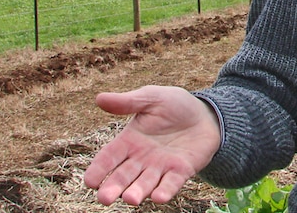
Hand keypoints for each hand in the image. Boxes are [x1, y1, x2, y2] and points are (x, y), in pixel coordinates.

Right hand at [83, 85, 220, 204]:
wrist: (205, 114)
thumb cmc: (174, 105)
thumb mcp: (151, 98)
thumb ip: (128, 102)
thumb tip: (99, 99)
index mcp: (129, 141)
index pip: (108, 158)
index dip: (98, 170)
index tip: (90, 181)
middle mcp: (141, 159)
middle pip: (123, 177)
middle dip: (113, 188)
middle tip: (105, 198)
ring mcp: (160, 167)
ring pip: (145, 184)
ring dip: (137, 192)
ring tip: (131, 198)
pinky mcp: (181, 171)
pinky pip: (171, 184)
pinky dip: (165, 191)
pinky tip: (159, 197)